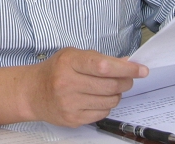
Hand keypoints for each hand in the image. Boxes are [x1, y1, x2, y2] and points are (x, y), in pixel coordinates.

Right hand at [23, 47, 148, 126]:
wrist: (32, 92)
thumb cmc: (56, 70)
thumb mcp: (74, 55)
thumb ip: (99, 58)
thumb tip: (126, 63)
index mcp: (69, 62)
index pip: (103, 66)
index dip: (126, 69)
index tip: (142, 70)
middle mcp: (68, 83)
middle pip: (110, 85)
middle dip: (126, 81)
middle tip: (128, 78)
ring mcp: (70, 103)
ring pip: (109, 101)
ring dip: (117, 94)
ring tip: (110, 87)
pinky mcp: (72, 119)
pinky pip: (102, 114)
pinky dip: (106, 105)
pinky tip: (98, 98)